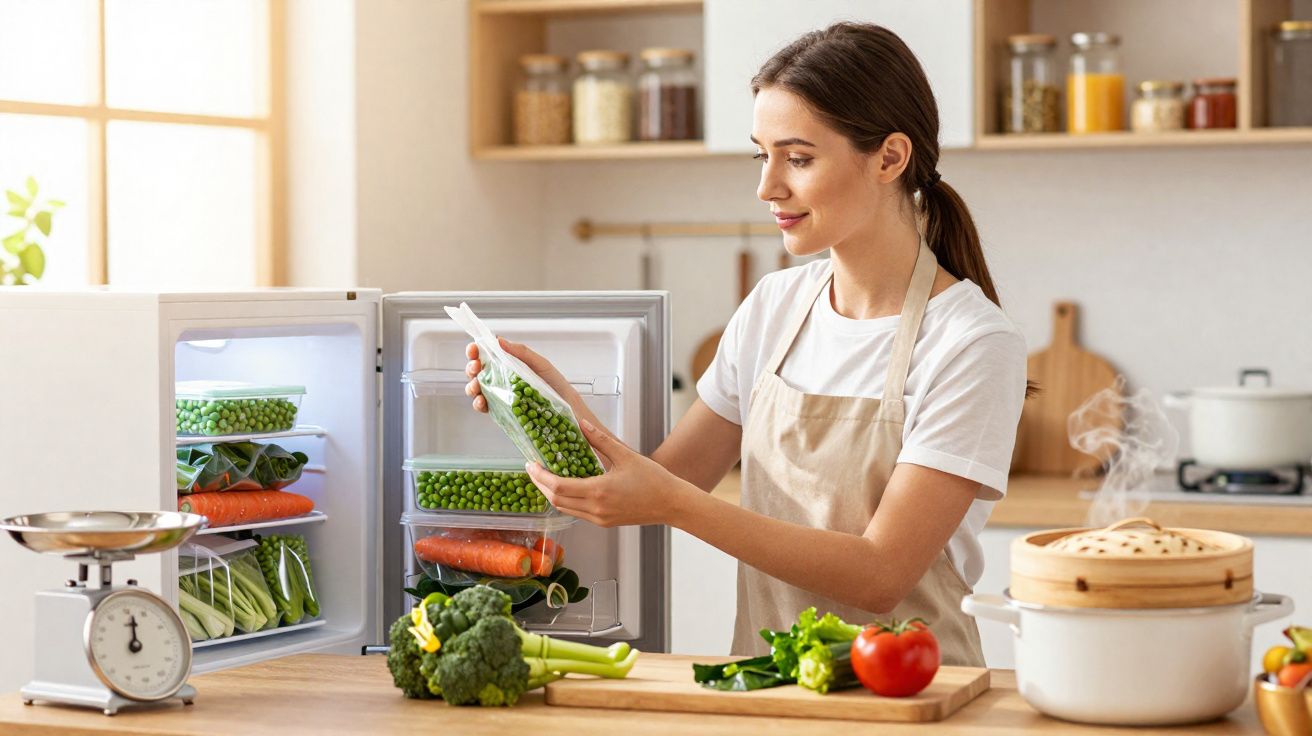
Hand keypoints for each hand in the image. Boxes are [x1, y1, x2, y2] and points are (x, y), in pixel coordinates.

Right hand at [464, 337, 582, 415]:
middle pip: (478, 370)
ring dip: (471, 386)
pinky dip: (478, 403)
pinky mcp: (501, 411)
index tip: (473, 348)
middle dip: (471, 367)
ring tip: (476, 386)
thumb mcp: (540, 364)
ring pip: (477, 388)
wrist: (567, 408)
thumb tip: (500, 340)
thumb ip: (521, 352)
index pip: (487, 354)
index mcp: (509, 364)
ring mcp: (500, 394)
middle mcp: (501, 378)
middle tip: (475, 367)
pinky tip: (481, 401)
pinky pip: (484, 407)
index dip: (476, 350)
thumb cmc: (556, 385)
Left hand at [525, 418, 691, 527]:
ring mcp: (599, 518)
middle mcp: (595, 508)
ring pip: (564, 509)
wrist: (671, 503)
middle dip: (540, 485)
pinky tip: (566, 487)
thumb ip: (600, 439)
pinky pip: (577, 513)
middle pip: (556, 500)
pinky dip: (566, 500)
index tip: (531, 464)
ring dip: (551, 494)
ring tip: (545, 477)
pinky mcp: (604, 522)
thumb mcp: (625, 455)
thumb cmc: (653, 480)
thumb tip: (581, 424)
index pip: (557, 486)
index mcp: (598, 491)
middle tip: (533, 468)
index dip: (540, 476)